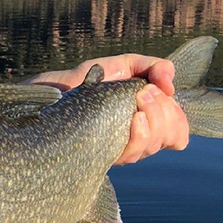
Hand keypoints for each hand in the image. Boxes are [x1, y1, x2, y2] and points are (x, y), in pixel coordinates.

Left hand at [28, 53, 188, 164]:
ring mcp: (114, 149)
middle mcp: (131, 140)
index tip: (165, 95)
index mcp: (141, 122)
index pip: (175, 133)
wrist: (44, 95)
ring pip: (151, 146)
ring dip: (153, 119)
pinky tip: (132, 118)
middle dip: (165, 112)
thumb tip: (171, 80)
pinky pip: (130, 152)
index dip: (178, 120)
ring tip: (138, 98)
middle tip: (146, 92)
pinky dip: (138, 133)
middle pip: (168, 138)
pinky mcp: (99, 155)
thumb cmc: (81, 82)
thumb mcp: (119, 66)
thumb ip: (151, 67)